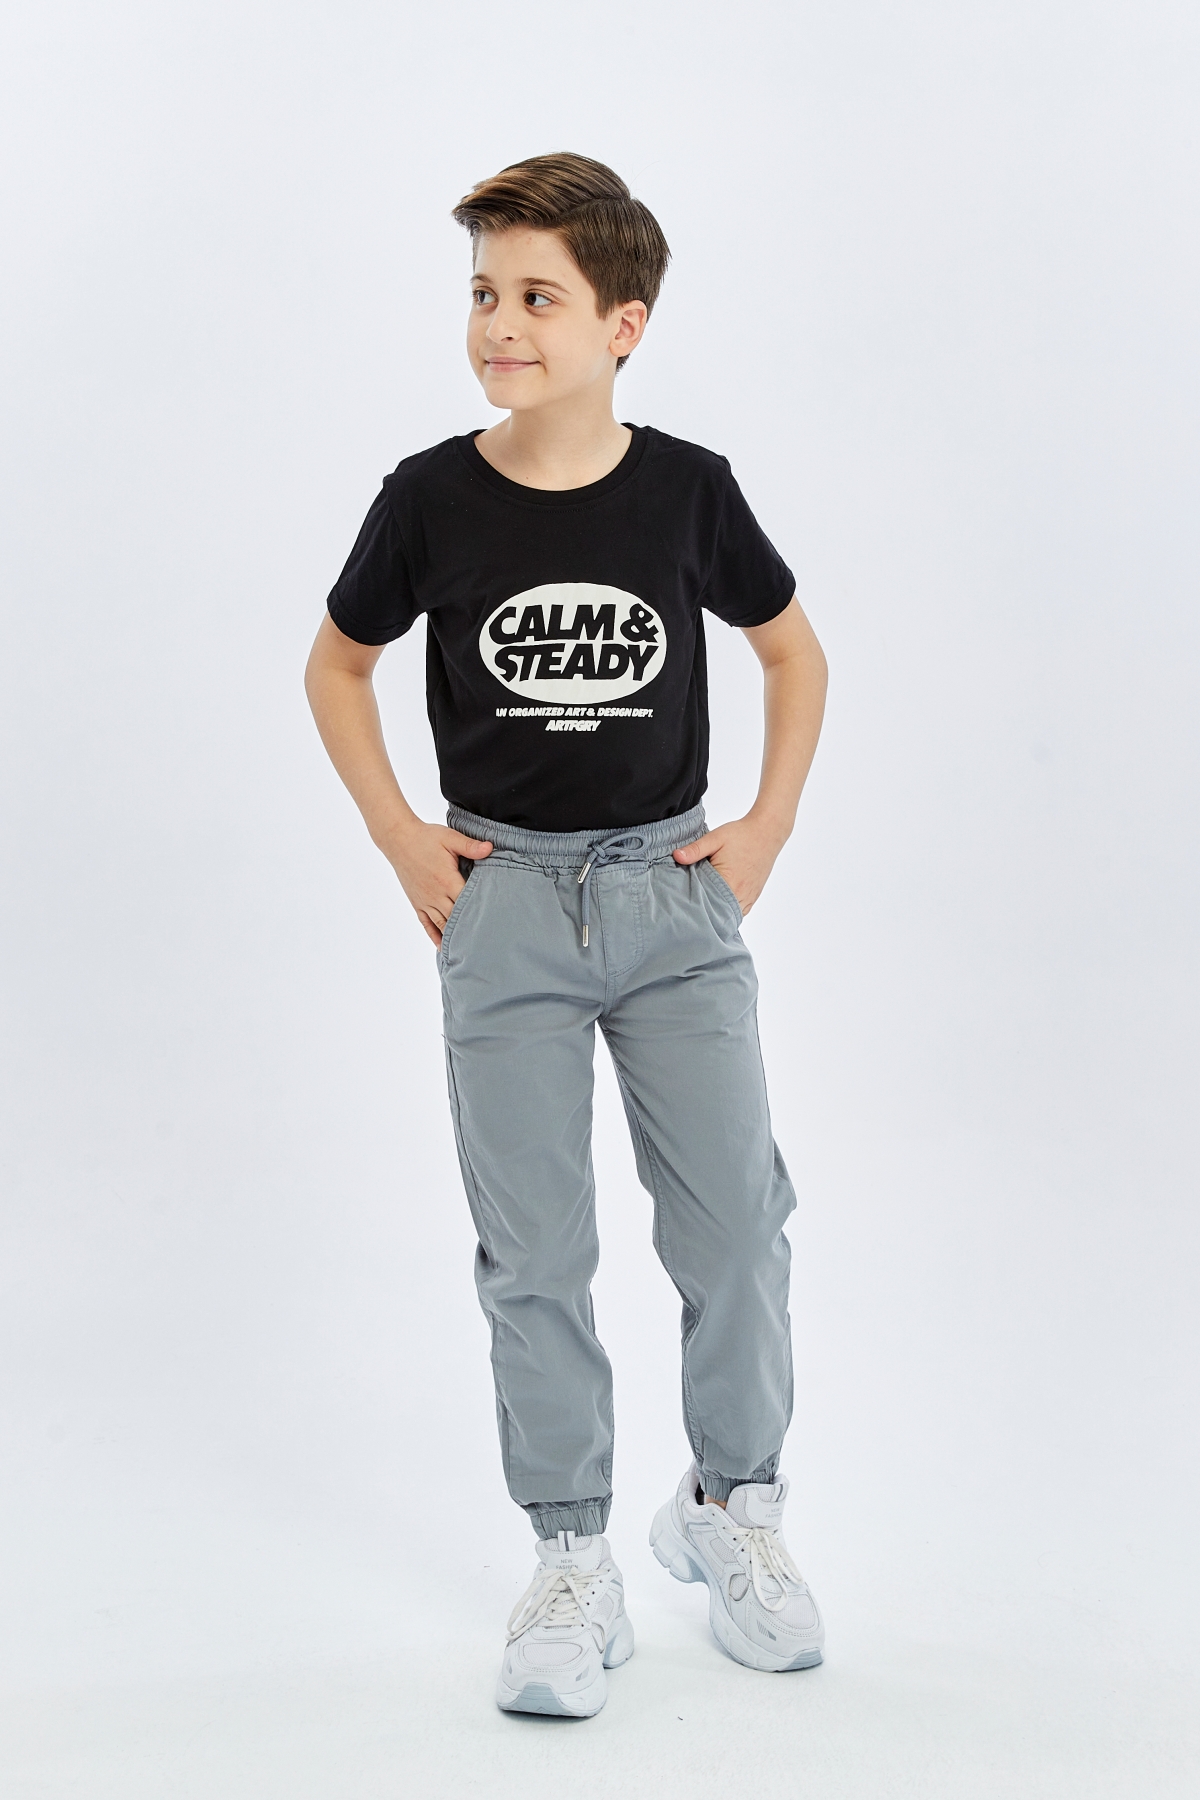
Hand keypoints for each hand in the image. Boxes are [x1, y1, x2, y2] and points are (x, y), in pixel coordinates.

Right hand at [381, 821, 492, 945]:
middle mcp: (436, 895)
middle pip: (458, 917)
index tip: (496, 920)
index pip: (469, 901)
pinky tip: (443, 947)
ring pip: (443, 924)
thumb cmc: (426, 838)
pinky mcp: (417, 903)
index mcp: (447, 880)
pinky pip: (427, 924)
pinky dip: (435, 936)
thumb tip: (490, 848)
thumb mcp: (450, 838)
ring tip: (470, 950)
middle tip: (489, 941)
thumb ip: (470, 846)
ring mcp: (426, 901)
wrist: (398, 839)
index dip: (482, 911)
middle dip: (472, 928)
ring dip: (455, 936)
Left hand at [671, 814, 787, 916]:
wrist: (767, 833)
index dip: (693, 905)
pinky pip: (739, 911)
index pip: (706, 904)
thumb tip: (676, 856)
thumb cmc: (742, 835)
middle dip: (704, 911)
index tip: (681, 903)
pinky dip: (728, 910)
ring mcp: (748, 897)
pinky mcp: (753, 896)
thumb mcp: (715, 838)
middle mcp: (740, 894)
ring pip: (729, 915)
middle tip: (688, 907)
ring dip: (717, 911)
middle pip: (717, 913)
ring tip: (702, 906)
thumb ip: (695, 849)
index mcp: (729, 882)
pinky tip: (718, 904)